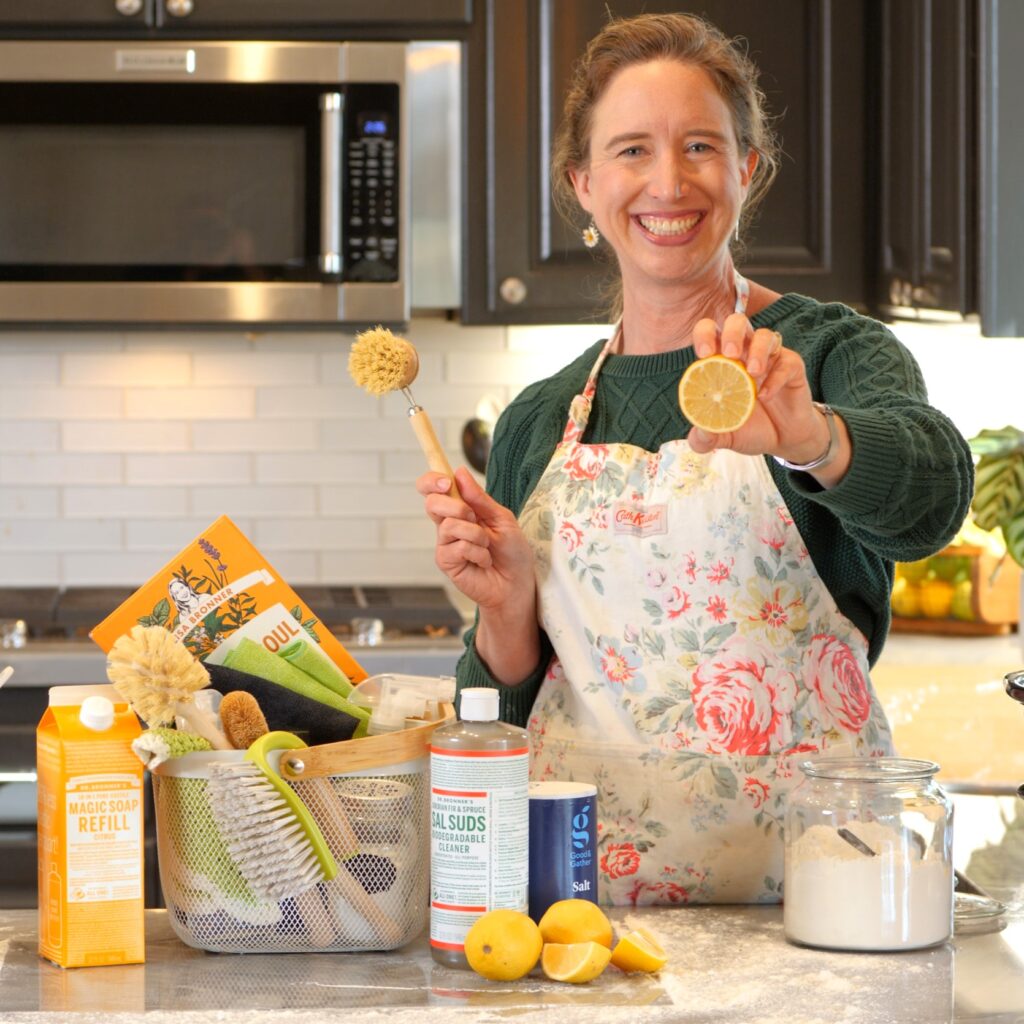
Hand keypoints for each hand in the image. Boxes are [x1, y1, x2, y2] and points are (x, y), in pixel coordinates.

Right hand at [416, 466, 536, 616]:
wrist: (517, 583)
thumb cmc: (511, 552)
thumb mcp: (501, 518)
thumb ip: (479, 498)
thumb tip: (459, 473)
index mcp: (460, 510)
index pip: (433, 490)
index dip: (431, 480)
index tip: (446, 482)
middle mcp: (448, 525)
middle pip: (432, 503)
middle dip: (455, 506)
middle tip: (473, 517)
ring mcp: (445, 544)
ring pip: (449, 525)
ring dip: (476, 534)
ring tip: (487, 546)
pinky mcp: (446, 562)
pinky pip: (456, 547)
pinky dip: (477, 552)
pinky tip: (484, 560)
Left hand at [688, 312, 831, 467]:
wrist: (784, 440)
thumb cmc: (750, 429)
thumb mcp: (724, 437)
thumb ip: (706, 438)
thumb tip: (697, 434)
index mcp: (722, 361)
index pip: (710, 333)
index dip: (704, 334)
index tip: (704, 353)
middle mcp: (746, 353)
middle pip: (737, 323)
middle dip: (732, 333)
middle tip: (729, 354)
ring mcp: (770, 358)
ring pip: (765, 336)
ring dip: (757, 350)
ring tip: (752, 373)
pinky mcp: (792, 367)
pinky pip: (786, 362)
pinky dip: (775, 377)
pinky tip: (765, 395)